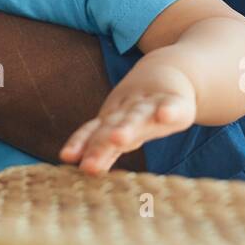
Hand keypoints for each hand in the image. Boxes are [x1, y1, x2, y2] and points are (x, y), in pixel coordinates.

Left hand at [59, 57, 196, 174]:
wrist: (170, 72)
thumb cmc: (140, 111)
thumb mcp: (122, 129)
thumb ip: (105, 151)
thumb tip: (83, 172)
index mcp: (113, 120)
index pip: (92, 131)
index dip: (79, 142)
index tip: (67, 156)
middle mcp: (128, 112)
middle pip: (112, 127)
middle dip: (99, 144)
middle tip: (88, 163)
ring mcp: (152, 106)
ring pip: (138, 115)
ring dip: (128, 126)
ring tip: (118, 137)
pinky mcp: (177, 102)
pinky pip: (173, 107)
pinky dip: (169, 111)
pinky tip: (164, 115)